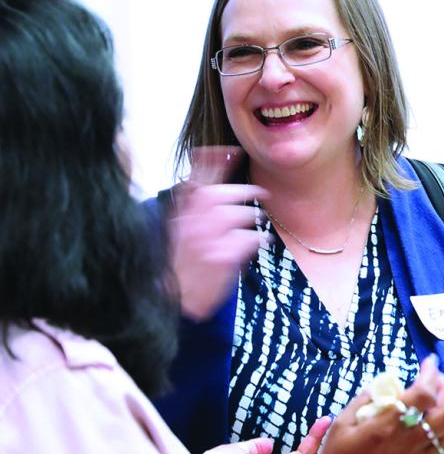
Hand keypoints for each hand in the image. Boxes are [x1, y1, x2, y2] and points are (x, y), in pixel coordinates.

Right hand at [168, 146, 265, 319]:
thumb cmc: (177, 267)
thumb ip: (190, 209)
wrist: (172, 302)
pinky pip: (248, 239)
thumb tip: (203, 184)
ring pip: (237, 214)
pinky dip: (255, 239)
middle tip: (260, 192)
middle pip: (219, 195)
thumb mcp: (176, 234)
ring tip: (256, 223)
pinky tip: (256, 243)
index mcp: (179, 217)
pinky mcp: (221, 259)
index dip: (213, 162)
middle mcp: (190, 225)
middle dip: (243, 191)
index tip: (231, 151)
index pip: (195, 182)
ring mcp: (205, 241)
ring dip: (251, 217)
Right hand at [293, 355, 443, 453]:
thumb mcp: (340, 427)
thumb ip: (364, 401)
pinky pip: (440, 449)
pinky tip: (425, 428)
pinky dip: (439, 432)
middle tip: (438, 382)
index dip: (432, 373)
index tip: (430, 362)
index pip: (424, 393)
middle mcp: (408, 443)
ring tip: (435, 403)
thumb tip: (383, 384)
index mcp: (387, 427)